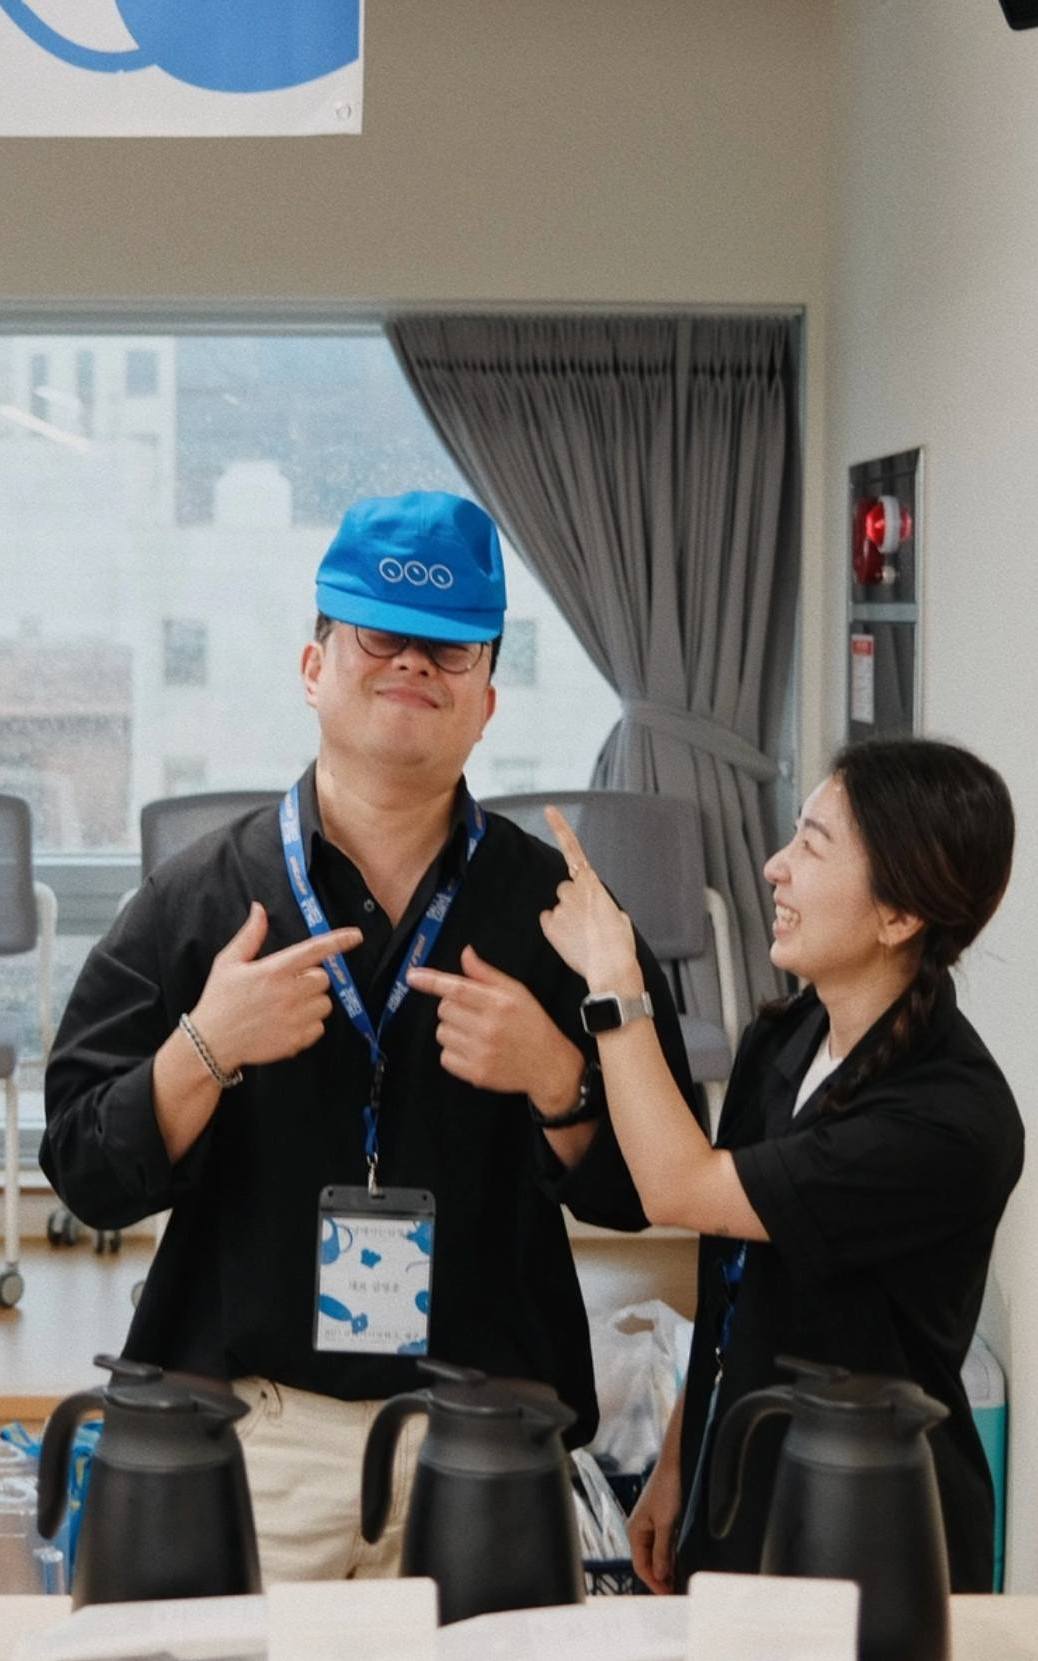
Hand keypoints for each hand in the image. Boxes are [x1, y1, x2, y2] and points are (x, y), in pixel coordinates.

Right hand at [189, 902, 361, 1072]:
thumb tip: (259, 909)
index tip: (356, 936)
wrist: (211, 1043)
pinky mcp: (296, 1040)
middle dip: (311, 980)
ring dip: (312, 1003)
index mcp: (274, 970)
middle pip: (323, 979)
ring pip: (324, 1004)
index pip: (314, 950)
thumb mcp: (228, 962)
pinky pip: (319, 1027)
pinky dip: (308, 1025)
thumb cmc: (220, 999)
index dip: (338, 941)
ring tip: (285, 1006)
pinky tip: (286, 1024)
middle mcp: (288, 993)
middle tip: (288, 986)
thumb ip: (250, 935)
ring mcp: (294, 1018)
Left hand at [406, 944, 583, 1105]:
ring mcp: (481, 1053)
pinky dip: (453, 1052)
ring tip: (474, 1033)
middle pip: (445, 1009)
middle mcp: (488, 1028)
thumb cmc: (532, 1023)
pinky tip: (472, 1050)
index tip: (412, 976)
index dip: (432, 981)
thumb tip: (465, 953)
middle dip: (453, 1008)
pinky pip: (444, 1056)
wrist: (549, 1065)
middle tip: (473, 1013)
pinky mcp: (475, 1074)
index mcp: (499, 1003)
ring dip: (452, 1029)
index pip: (457, 989)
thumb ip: (487, 975)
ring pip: (441, 1032)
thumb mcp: (517, 992)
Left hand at [539, 806, 639, 989]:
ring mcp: (560, 907)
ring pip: (559, 908)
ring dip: (567, 918)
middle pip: (566, 889)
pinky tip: (571, 942)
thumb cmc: (620, 945)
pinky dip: (557, 931)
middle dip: (573, 901)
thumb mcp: (620, 919)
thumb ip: (606, 907)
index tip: (549, 810)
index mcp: (594, 885)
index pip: (573, 850)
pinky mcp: (550, 925)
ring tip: (583, 937)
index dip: (560, 828)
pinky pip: (549, 922)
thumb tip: (602, 913)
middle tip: (587, 923)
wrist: (611, 967)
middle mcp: (574, 891)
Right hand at [628, 1455, 682, 1595]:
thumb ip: (662, 1550)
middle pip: (647, 1562)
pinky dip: (670, 1557)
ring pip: (656, 1555)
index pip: (640, 1565)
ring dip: (665, 1569)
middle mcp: (640, 1530)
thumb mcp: (665, 1522)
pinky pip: (663, 1546)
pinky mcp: (662, 1521)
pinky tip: (679, 1565)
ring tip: (678, 1583)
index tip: (668, 1595)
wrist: (676, 1463)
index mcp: (635, 1530)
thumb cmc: (667, 1487)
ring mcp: (651, 1526)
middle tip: (675, 1593)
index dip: (654, 1582)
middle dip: (659, 1578)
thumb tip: (660, 1575)